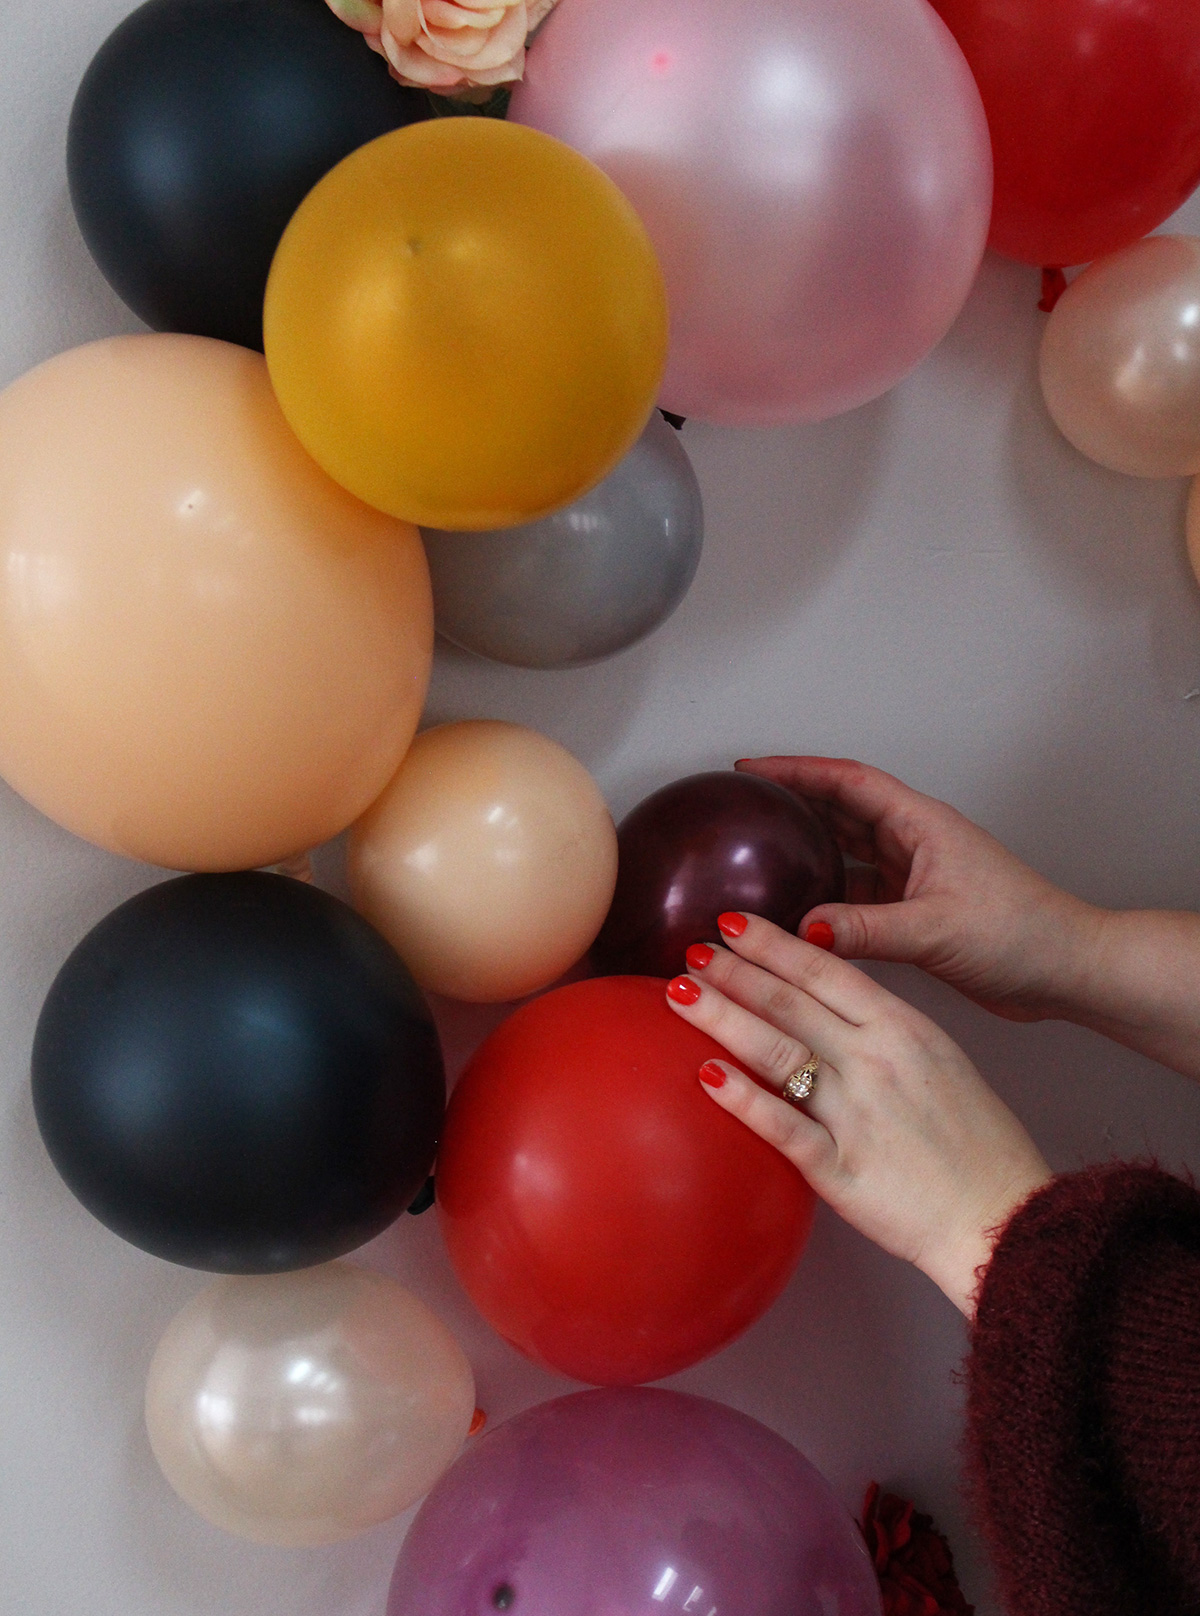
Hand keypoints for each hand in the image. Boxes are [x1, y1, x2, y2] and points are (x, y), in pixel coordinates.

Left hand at [667, 914, 1050, 1315]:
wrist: (1003, 1216)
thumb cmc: (978, 1143)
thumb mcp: (941, 1061)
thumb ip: (884, 1032)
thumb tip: (829, 1012)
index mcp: (904, 1028)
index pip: (825, 972)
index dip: (774, 944)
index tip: (733, 923)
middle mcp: (875, 1061)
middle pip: (790, 1004)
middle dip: (735, 972)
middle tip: (692, 950)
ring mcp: (855, 1114)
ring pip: (776, 1052)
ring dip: (723, 1018)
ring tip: (681, 995)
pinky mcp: (840, 1168)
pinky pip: (782, 1126)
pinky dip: (741, 1098)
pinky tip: (704, 1075)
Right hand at [738, 755, 1103, 1022]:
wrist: (1064, 970)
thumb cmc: (1021, 933)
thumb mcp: (936, 929)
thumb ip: (866, 930)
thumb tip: (803, 930)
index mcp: (921, 825)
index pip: (848, 782)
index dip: (797, 770)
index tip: (752, 768)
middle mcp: (914, 843)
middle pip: (840, 810)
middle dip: (792, 802)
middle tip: (742, 806)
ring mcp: (914, 877)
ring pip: (846, 853)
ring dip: (807, 851)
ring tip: (756, 854)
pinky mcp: (914, 912)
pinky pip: (857, 896)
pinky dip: (825, 899)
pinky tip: (797, 912)